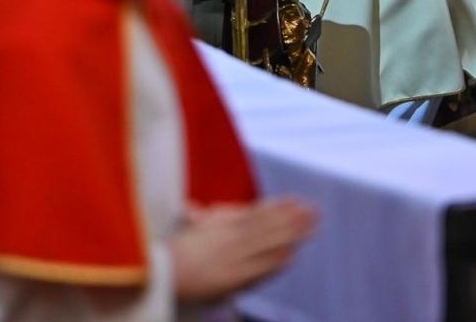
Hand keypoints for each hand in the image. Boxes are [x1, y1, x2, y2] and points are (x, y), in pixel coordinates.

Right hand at [170, 199, 317, 302]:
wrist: (161, 273)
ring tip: (313, 226)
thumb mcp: (188, 230)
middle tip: (314, 209)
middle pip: (268, 225)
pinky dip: (277, 261)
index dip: (277, 207)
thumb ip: (198, 219)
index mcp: (222, 223)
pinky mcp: (235, 277)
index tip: (294, 200)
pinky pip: (260, 268)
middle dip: (292, 217)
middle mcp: (231, 237)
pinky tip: (293, 255)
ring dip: (292, 234)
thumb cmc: (173, 254)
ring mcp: (235, 257)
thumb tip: (190, 206)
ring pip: (269, 242)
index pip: (256, 213)